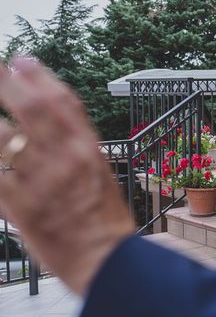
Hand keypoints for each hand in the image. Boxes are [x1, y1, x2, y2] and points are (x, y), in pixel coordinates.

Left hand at [0, 58, 133, 293]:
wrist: (105, 257)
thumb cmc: (103, 216)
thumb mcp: (98, 172)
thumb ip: (72, 147)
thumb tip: (42, 124)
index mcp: (89, 149)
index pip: (64, 102)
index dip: (41, 77)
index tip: (22, 59)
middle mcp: (66, 159)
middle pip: (32, 110)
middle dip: (8, 84)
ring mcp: (42, 182)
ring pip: (2, 139)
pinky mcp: (21, 207)